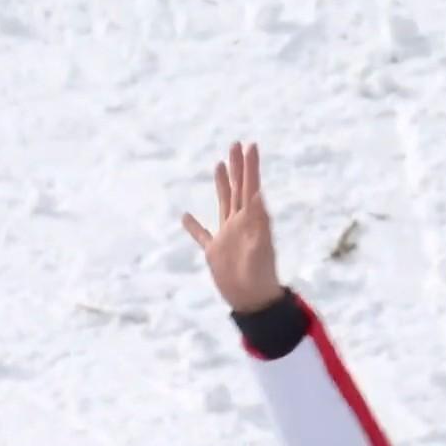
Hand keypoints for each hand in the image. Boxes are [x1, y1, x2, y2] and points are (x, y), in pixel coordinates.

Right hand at [181, 142, 284, 312]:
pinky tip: (185, 216)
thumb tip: (259, 194)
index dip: (250, 166)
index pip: (250, 187)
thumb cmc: (260, 277)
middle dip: (236, 167)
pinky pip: (202, 235)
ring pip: (223, 203)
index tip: (250, 145)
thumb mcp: (260, 248)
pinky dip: (194, 226)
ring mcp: (227, 237)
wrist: (253, 302)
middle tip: (235, 144)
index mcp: (252, 221)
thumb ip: (259, 222)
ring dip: (221, 184)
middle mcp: (240, 224)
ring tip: (219, 164)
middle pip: (237, 189)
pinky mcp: (215, 252)